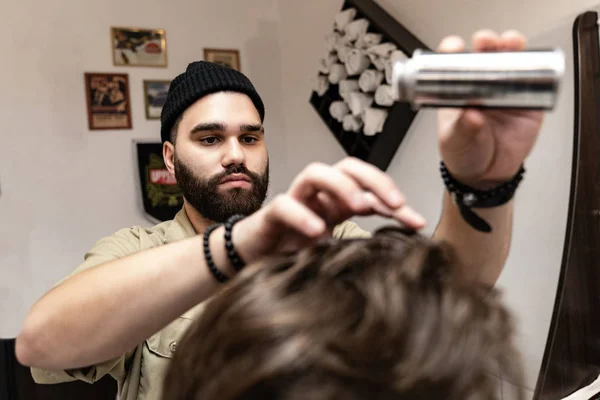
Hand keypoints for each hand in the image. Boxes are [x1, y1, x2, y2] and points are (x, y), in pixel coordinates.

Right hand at [232, 157, 425, 263]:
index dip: (396, 203)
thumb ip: (360, 244)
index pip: (371, 190)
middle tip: (394, 202)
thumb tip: (400, 252)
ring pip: (315, 173)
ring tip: (358, 207)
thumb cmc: (295, 251)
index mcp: (338, 203)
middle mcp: (319, 195)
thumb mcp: (335, 249)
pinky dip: (303, 216)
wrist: (253, 260)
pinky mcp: (271, 214)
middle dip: (374, 180)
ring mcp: (295, 201)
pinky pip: (285, 205)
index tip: (418, 223)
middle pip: (347, 168)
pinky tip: (318, 234)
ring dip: (341, 185)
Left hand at [437, 30, 544, 188]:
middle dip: (486, 42)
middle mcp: (480, 86)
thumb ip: (462, 128)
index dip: (454, 50)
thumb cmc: (462, 154)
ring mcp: (504, 92)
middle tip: (486, 43)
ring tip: (511, 44)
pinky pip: (534, 82)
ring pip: (511, 61)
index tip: (456, 48)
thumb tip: (471, 115)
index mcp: (457, 90)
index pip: (453, 62)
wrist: (484, 176)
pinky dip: (535, 71)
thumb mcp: (454, 141)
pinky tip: (533, 67)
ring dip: (512, 47)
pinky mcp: (527, 103)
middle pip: (485, 54)